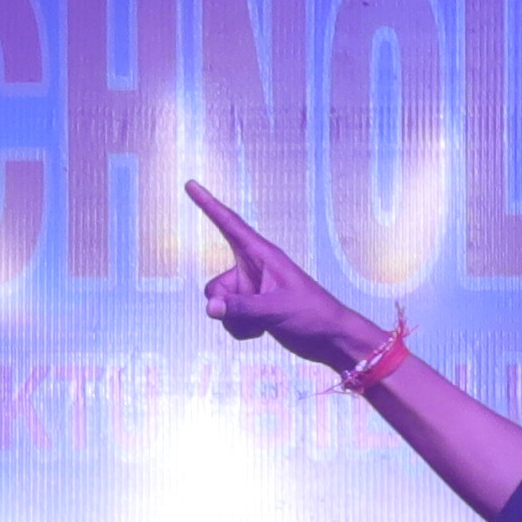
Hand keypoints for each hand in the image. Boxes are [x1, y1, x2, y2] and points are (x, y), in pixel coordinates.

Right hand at [187, 178, 385, 368]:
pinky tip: (262, 331)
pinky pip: (229, 318)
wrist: (330, 337)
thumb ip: (241, 308)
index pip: (230, 224)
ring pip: (221, 305)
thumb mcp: (275, 309)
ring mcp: (252, 290)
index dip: (208, 204)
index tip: (191, 185)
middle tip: (251, 315)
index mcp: (263, 255)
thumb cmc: (311, 314)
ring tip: (262, 325)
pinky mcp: (253, 308)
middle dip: (225, 305)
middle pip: (216, 286)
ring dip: (235, 320)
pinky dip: (241, 328)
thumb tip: (210, 308)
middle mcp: (254, 270)